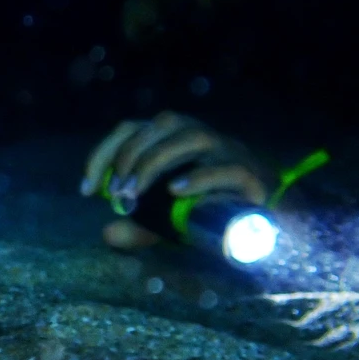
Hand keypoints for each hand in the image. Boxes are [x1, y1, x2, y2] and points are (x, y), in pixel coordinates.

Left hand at [80, 112, 268, 214]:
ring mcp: (228, 151)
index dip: (104, 153)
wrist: (272, 220)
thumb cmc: (213, 211)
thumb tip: (108, 233)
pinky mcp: (252, 174)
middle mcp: (201, 137)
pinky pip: (227, 168)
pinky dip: (200, 178)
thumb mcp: (168, 223)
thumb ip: (140, 227)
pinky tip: (175, 193)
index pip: (132, 129)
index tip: (86, 190)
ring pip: (193, 137)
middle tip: (115, 194)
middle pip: (162, 125)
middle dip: (130, 156)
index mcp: (175, 140)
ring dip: (156, 162)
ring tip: (134, 195)